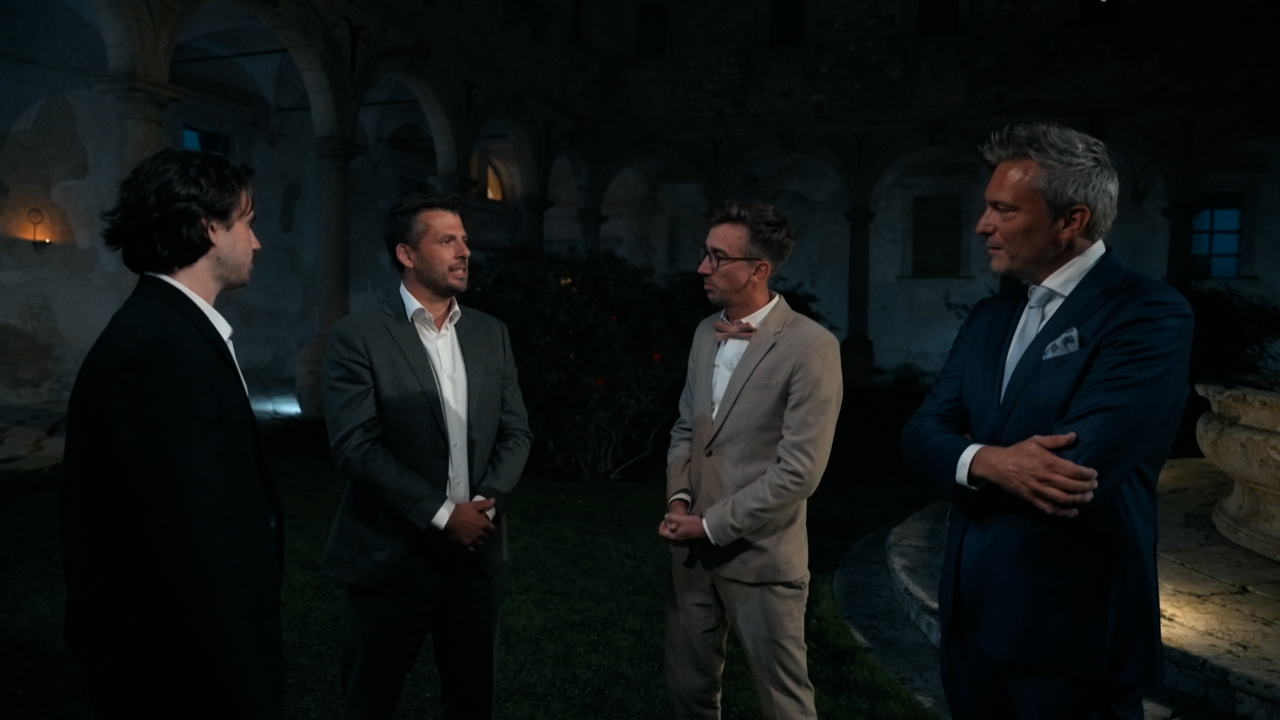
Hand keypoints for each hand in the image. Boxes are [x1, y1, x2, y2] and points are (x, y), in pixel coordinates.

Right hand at [444, 498, 495, 549]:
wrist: (447, 518)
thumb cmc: (461, 511)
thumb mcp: (473, 505)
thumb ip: (484, 504)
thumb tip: (494, 500)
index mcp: (483, 524)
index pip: (492, 529)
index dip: (491, 527)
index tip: (488, 526)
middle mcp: (479, 534)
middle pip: (486, 537)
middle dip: (485, 534)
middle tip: (482, 531)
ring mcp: (472, 540)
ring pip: (480, 543)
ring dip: (479, 540)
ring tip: (476, 537)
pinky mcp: (465, 544)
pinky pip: (471, 548)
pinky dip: (472, 547)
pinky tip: (470, 543)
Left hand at [658, 509, 706, 544]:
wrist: (708, 533)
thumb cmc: (695, 525)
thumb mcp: (682, 518)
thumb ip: (672, 517)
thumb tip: (665, 516)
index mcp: (674, 536)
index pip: (661, 533)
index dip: (661, 525)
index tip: (666, 520)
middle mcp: (677, 543)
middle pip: (665, 538)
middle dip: (665, 530)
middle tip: (669, 523)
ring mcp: (682, 545)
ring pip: (672, 541)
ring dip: (671, 534)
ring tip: (676, 526)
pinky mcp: (688, 545)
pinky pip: (678, 542)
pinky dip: (677, 536)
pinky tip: (682, 530)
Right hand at [970, 433, 1098, 517]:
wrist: (996, 465)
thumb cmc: (1017, 452)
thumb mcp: (1035, 441)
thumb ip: (1055, 440)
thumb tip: (1073, 436)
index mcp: (1047, 462)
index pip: (1074, 471)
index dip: (1087, 474)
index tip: (1094, 474)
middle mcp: (1045, 478)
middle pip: (1072, 486)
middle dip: (1087, 487)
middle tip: (1094, 485)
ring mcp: (1039, 491)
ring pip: (1064, 499)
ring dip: (1080, 500)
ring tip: (1088, 497)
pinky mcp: (1033, 500)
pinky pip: (1051, 510)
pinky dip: (1064, 513)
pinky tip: (1074, 512)